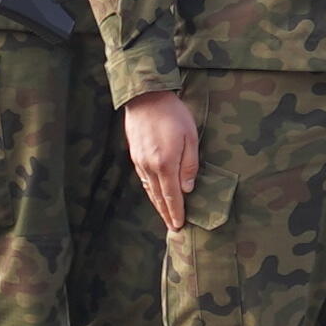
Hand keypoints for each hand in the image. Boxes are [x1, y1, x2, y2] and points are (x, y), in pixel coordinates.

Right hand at [123, 89, 200, 229]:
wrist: (146, 98)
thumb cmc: (173, 115)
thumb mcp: (190, 138)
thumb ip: (190, 165)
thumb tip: (188, 188)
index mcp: (165, 164)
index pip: (172, 196)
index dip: (176, 212)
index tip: (179, 225)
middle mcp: (150, 167)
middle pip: (159, 197)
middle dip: (166, 214)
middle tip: (173, 227)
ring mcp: (140, 162)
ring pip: (150, 190)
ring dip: (157, 205)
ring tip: (165, 216)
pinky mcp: (135, 156)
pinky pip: (144, 180)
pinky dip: (150, 191)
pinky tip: (154, 194)